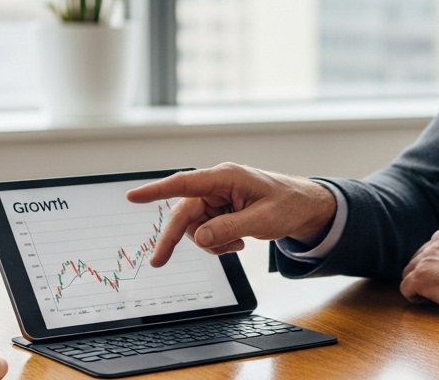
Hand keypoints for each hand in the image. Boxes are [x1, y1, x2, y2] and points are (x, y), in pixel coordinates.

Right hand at [126, 163, 337, 266]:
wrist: (305, 208)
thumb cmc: (288, 205)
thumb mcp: (262, 220)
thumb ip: (228, 228)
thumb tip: (200, 238)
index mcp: (226, 177)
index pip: (185, 183)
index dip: (157, 190)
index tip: (133, 197)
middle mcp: (217, 185)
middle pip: (185, 212)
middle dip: (175, 237)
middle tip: (158, 261)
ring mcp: (218, 198)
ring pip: (195, 226)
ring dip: (210, 242)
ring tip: (236, 245)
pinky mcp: (221, 210)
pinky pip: (206, 231)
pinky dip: (217, 243)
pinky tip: (237, 243)